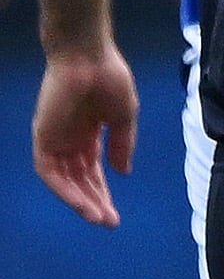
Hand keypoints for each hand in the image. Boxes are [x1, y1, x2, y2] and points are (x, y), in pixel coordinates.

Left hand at [32, 44, 137, 228]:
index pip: (92, 171)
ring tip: (98, 217)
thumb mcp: (124, 116)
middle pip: (79, 180)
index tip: (114, 214)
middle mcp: (69, 141)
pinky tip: (81, 202)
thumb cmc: (108, 78)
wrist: (87, 56)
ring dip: (79, 201)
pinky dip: (64, 189)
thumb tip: (122, 172)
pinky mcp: (43, 137)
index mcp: (88, 134)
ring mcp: (55, 140)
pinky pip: (49, 171)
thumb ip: (123, 144)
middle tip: (109, 222)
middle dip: (94, 202)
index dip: (103, 193)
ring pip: (64, 180)